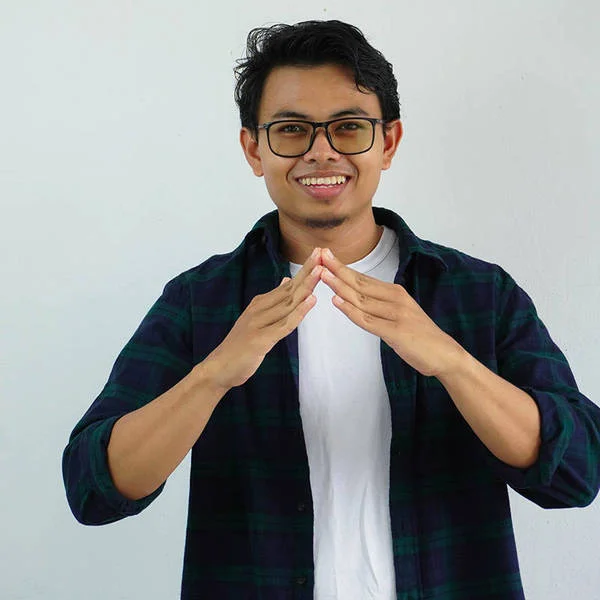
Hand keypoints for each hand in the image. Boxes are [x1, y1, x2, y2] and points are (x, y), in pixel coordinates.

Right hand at [203, 248, 322, 390]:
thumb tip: (286, 281)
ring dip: (306, 286)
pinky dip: (299, 312)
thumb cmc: (240, 345)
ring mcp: (259, 323)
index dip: (305, 270)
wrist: (219, 367)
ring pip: (288, 303)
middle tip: (322, 253)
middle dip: (308, 271)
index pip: (288, 284)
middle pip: (290, 289)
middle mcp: (259, 309)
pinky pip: (284, 325)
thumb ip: (272, 301)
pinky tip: (311, 301)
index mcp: (260, 304)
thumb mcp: (256, 318)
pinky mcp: (261, 339)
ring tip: (321, 270)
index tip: (319, 253)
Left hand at [318, 248, 463, 376]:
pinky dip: (351, 310)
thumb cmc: (420, 336)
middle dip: (338, 269)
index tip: (326, 255)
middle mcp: (396, 299)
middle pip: (360, 283)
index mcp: (396, 293)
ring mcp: (397, 315)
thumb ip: (381, 305)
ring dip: (340, 286)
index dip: (343, 267)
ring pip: (362, 299)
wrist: (445, 355)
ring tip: (322, 274)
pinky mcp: (397, 332)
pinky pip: (368, 320)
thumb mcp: (400, 314)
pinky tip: (337, 301)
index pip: (363, 278)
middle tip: (319, 256)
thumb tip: (359, 297)